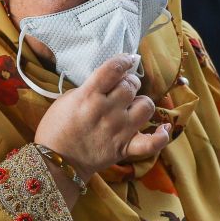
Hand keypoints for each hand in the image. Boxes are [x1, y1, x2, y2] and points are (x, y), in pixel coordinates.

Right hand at [34, 53, 171, 182]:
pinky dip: (161, 136)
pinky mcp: (126, 148)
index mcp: (89, 96)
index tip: (127, 59)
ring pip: (146, 106)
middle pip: (131, 85)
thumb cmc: (56, 128)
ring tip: (133, 105)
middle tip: (123, 86)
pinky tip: (163, 128)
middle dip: (130, 82)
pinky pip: (152, 143)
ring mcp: (119, 130)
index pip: (114, 69)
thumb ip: (89, 88)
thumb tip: (110, 80)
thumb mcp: (67, 99)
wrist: (56, 162)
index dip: (124, 60)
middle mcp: (107, 111)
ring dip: (141, 102)